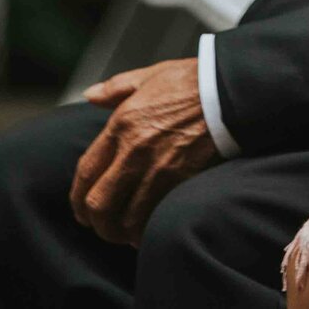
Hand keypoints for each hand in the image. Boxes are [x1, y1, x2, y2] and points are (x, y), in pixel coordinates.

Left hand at [70, 58, 221, 245]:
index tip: (81, 208)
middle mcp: (135, 150)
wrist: (231, 90)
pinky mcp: (182, 181)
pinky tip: (148, 230)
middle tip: (99, 226)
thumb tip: (89, 95)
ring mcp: (159, 168)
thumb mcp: (150, 75)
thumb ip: (115, 88)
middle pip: (100, 203)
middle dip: (95, 221)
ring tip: (124, 233)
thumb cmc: (193, 81)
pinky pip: (155, 217)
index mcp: (122, 124)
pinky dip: (147, 230)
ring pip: (126, 217)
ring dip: (121, 231)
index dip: (77, 197)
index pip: (86, 172)